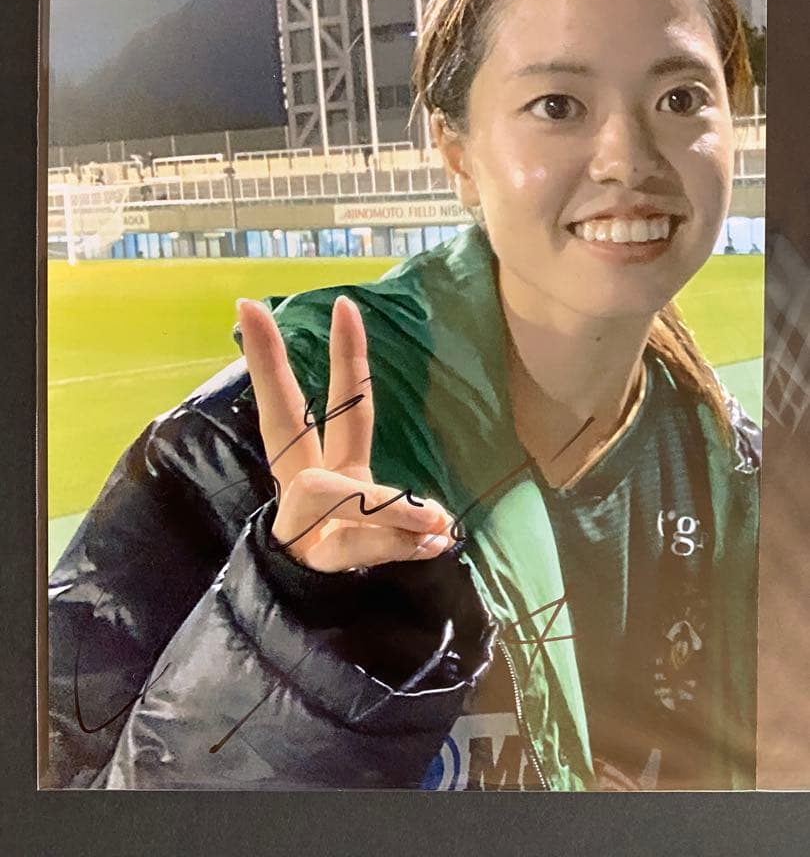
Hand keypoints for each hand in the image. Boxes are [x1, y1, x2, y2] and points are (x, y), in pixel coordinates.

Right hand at [237, 295, 454, 572]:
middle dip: (272, 365)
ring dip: (388, 501)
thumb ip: (397, 518)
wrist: (307, 632)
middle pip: (282, 420)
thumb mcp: (367, 532)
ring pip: (336, 493)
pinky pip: (359, 544)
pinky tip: (436, 540)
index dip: (280, 357)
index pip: (297, 404)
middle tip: (260, 312)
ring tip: (437, 522)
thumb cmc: (339, 566)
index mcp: (311, 471)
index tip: (256, 303)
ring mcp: (304, 524)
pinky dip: (399, 539)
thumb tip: (446, 527)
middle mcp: (302, 488)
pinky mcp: (318, 562)